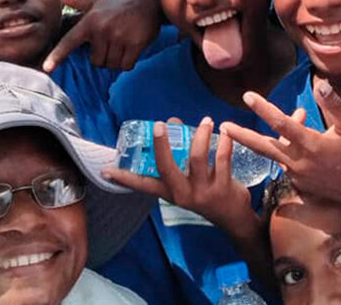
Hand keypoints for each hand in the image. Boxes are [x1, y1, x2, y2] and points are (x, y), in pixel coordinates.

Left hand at [43, 0, 160, 71]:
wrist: (151, 4)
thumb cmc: (120, 5)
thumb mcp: (96, 0)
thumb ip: (75, 0)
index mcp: (90, 21)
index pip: (70, 41)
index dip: (57, 55)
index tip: (46, 68)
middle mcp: (102, 29)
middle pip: (96, 61)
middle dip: (104, 56)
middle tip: (113, 40)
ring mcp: (119, 37)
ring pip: (111, 65)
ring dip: (117, 59)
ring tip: (123, 42)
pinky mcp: (134, 44)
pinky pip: (125, 66)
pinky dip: (128, 62)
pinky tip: (132, 48)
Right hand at [103, 118, 258, 234]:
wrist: (234, 220)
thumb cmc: (207, 194)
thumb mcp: (188, 182)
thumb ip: (180, 156)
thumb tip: (174, 121)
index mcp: (170, 192)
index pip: (142, 185)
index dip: (124, 177)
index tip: (106, 169)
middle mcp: (183, 194)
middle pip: (166, 167)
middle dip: (161, 144)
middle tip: (161, 123)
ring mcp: (202, 192)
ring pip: (198, 158)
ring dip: (202, 135)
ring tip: (207, 121)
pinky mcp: (222, 188)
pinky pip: (223, 160)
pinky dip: (225, 143)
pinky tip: (226, 132)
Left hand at [222, 80, 340, 211]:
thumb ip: (335, 104)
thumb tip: (320, 84)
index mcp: (311, 144)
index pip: (282, 123)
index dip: (263, 108)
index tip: (247, 96)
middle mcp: (300, 162)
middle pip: (264, 147)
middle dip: (241, 137)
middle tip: (223, 127)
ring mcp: (299, 176)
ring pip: (275, 155)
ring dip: (262, 142)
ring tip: (248, 131)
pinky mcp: (302, 186)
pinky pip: (287, 166)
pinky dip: (285, 154)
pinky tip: (291, 146)